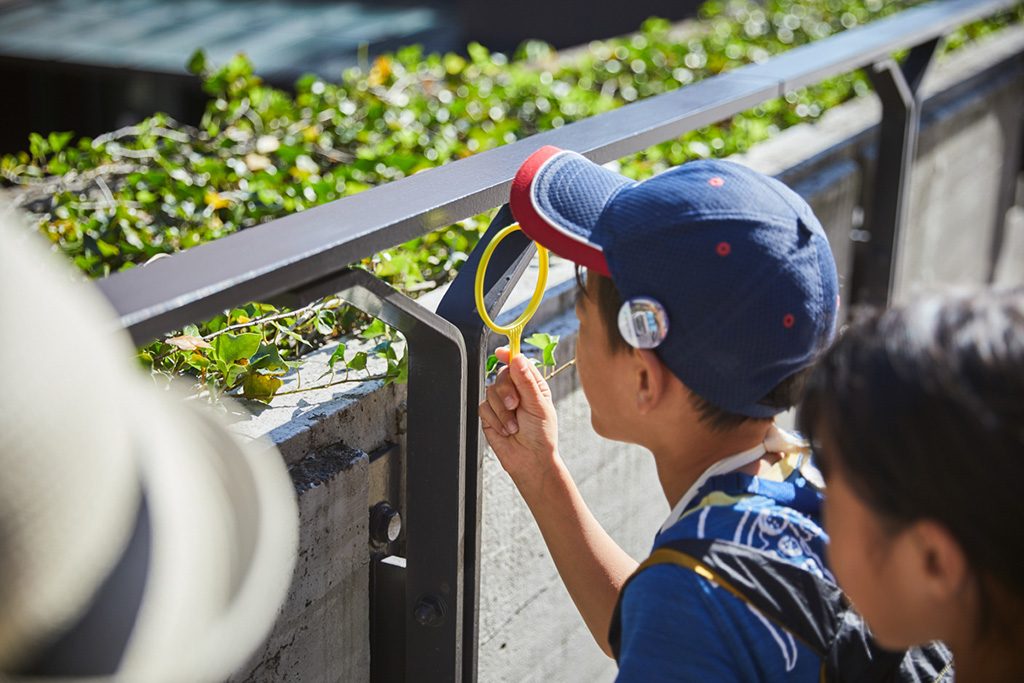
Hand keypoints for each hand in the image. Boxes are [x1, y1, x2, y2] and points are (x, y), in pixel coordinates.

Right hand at [479, 348, 560, 497]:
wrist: (530, 460)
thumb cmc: (541, 435)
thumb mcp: (538, 406)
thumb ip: (526, 382)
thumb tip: (517, 358)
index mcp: (532, 385)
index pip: (519, 363)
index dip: (509, 355)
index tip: (501, 353)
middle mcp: (516, 390)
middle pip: (501, 375)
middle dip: (506, 390)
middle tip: (514, 405)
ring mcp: (501, 402)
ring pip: (490, 391)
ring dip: (502, 411)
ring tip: (514, 426)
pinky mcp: (489, 415)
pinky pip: (483, 407)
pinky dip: (495, 420)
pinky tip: (506, 431)